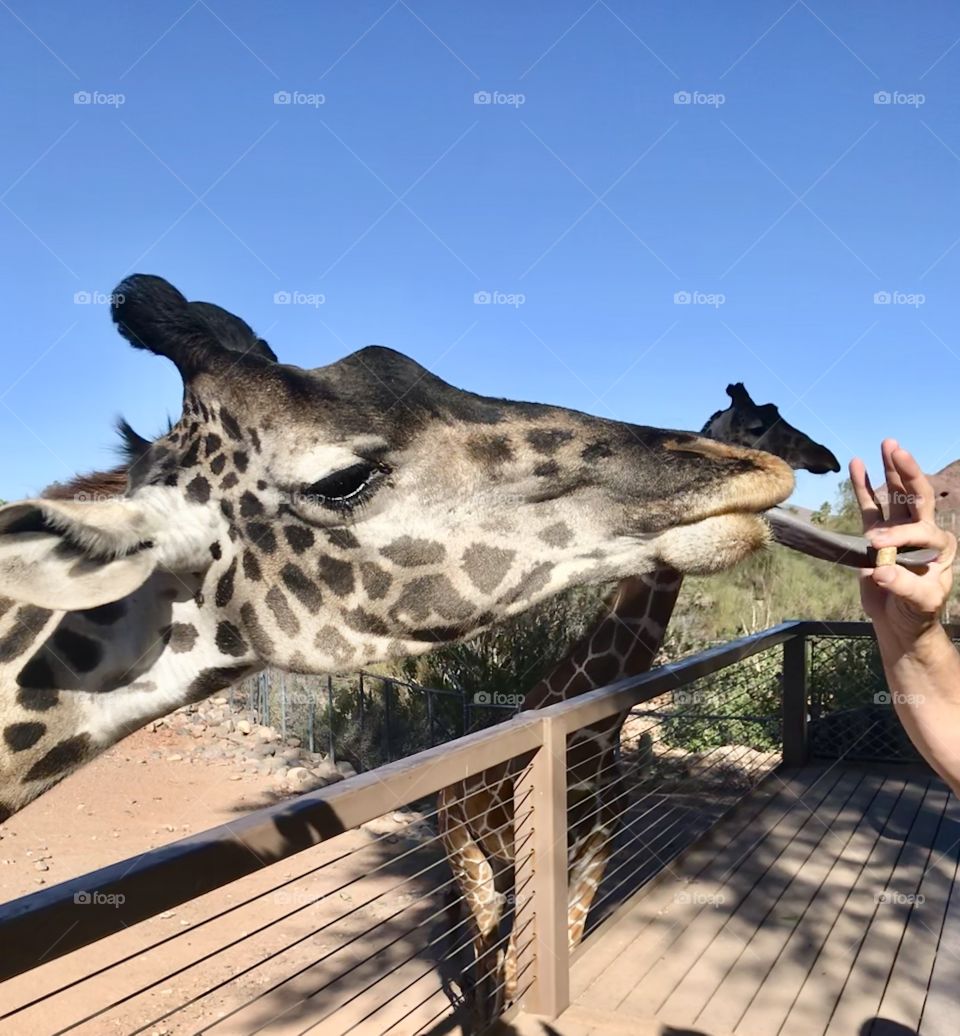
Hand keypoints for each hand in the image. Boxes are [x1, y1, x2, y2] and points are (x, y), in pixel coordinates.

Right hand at [849, 439, 955, 645]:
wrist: (901, 622)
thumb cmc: (917, 613)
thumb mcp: (919, 603)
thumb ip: (904, 585)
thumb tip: (881, 569)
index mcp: (940, 546)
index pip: (921, 529)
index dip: (900, 535)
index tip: (878, 548)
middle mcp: (922, 532)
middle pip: (917, 496)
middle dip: (908, 472)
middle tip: (896, 449)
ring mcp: (899, 530)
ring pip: (896, 495)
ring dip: (891, 470)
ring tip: (887, 444)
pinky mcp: (877, 535)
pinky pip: (870, 506)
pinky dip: (865, 485)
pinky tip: (859, 464)